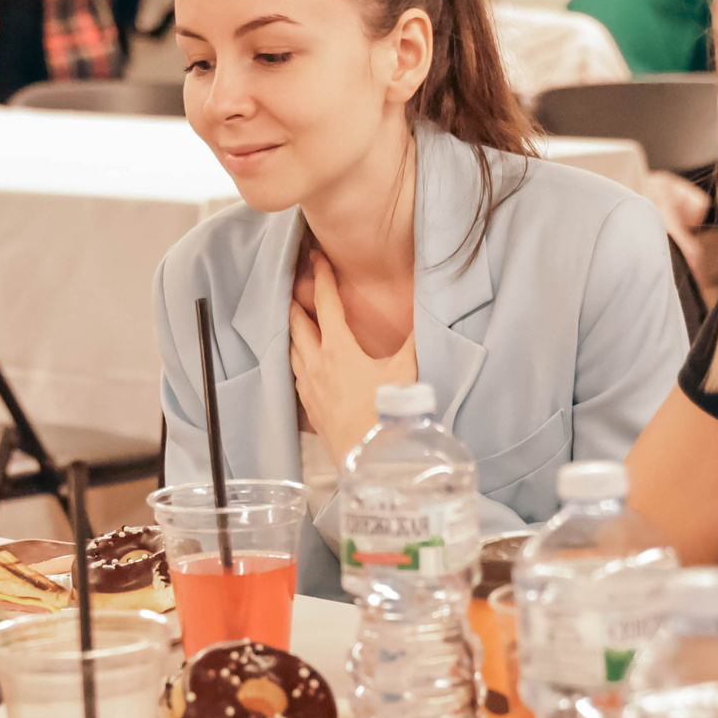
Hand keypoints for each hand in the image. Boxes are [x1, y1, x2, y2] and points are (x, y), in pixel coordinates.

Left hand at [289, 250, 416, 462]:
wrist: (370, 461)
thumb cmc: (388, 415)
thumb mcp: (406, 372)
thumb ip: (414, 339)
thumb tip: (426, 309)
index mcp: (338, 350)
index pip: (325, 304)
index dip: (322, 277)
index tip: (316, 257)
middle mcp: (316, 364)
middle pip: (297, 323)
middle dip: (296, 299)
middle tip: (296, 282)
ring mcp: (308, 387)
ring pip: (291, 348)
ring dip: (293, 329)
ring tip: (295, 316)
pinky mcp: (308, 407)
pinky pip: (295, 374)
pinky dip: (296, 358)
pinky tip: (303, 361)